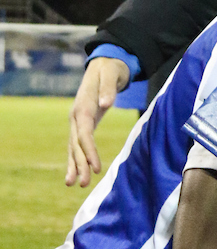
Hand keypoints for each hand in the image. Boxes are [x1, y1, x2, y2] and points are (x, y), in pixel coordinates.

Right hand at [66, 57, 130, 186]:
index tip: (96, 168)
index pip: (84, 134)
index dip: (89, 151)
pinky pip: (78, 143)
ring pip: (73, 146)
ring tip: (74, 184)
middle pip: (76, 144)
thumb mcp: (111, 75)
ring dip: (75, 165)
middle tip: (82, 184)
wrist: (104, 63)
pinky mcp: (82, 122)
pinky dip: (78, 158)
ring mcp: (77, 120)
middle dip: (79, 165)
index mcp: (83, 106)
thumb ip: (108, 89)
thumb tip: (105, 104)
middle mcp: (76, 115)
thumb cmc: (110, 70)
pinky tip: (78, 172)